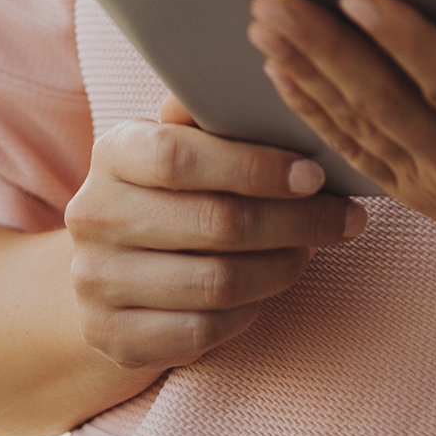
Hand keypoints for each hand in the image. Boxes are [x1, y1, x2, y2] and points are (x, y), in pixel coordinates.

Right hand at [60, 99, 365, 372]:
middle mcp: (93, 214)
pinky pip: (202, 331)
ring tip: (306, 252)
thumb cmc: (168, 197)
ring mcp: (96, 280)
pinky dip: (246, 314)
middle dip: (295, 222)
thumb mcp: (180, 149)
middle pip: (215, 223)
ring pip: (217, 283)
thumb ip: (216, 125)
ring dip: (280, 270)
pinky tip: (261, 294)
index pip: (181, 156)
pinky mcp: (112, 335)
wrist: (106, 271)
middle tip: (342, 220)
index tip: (314, 177)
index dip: (256, 168)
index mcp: (112, 152)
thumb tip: (274, 99)